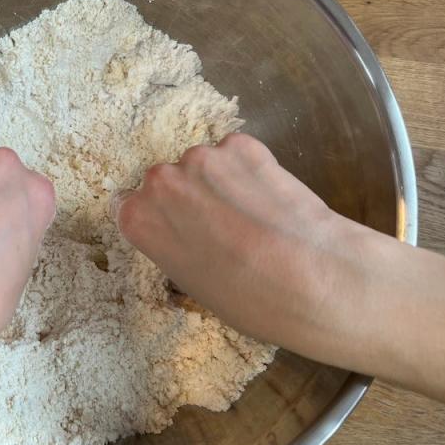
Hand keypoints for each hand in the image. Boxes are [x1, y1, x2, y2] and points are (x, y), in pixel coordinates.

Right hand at [115, 133, 348, 347]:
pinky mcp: (240, 144)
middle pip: (168, 181)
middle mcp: (159, 181)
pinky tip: (271, 199)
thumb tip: (188, 233)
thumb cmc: (249, 299)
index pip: (133, 206)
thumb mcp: (193, 283)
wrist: (311, 278)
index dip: (162, 219)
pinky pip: (238, 154)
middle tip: (222, 226)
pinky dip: (252, 170)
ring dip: (223, 182)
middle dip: (191, 197)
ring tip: (254, 216)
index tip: (181, 229)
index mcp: (138, 219)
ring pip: (205, 166)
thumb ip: (173, 245)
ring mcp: (200, 157)